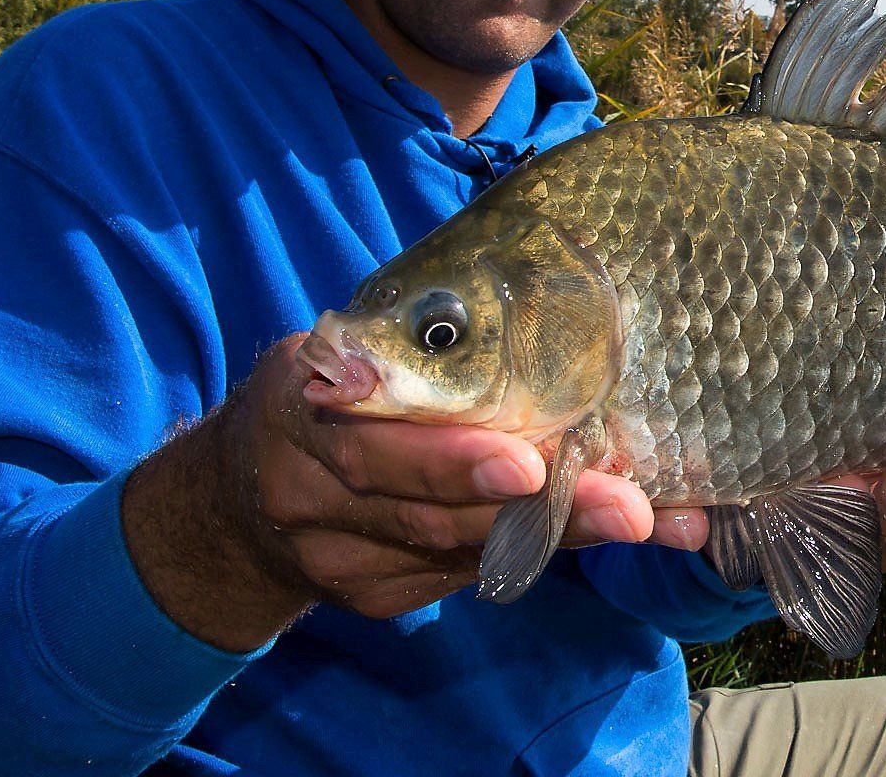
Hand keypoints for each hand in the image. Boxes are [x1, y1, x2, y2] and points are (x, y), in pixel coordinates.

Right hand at [123, 332, 704, 651]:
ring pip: (460, 552)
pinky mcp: (374, 594)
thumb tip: (560, 290)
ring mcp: (340, 558)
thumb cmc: (328, 382)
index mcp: (303, 412)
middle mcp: (312, 497)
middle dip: (543, 512)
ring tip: (647, 518)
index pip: (379, 450)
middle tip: (628, 506)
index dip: (454, 462)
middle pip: (433, 516)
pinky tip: (603, 534)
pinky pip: (462, 576)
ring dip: (561, 536)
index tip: (529, 465)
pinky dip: (534, 553)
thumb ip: (422, 344)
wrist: (238, 489)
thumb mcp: (353, 344)